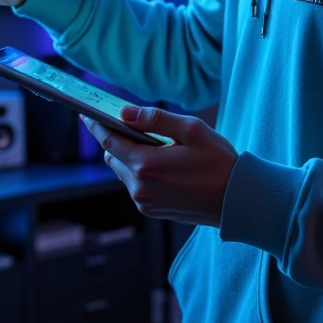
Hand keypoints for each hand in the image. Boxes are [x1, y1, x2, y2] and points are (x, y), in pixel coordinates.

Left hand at [81, 105, 237, 226]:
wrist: (236, 200)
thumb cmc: (218, 162)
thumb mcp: (191, 130)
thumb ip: (155, 119)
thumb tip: (125, 112)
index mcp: (146, 164)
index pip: (109, 141)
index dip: (96, 126)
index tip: (86, 114)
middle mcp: (140, 186)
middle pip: (113, 157)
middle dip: (117, 140)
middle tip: (130, 126)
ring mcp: (144, 201)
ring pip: (122, 172)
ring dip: (130, 157)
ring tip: (154, 147)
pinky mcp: (151, 210)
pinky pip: (135, 185)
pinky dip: (140, 172)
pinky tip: (162, 165)